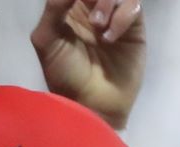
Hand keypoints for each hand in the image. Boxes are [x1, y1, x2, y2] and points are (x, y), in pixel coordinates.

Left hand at [32, 0, 144, 131]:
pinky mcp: (133, 24)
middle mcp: (90, 8)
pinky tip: (111, 38)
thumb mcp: (46, 41)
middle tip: (91, 18)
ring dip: (106, 2)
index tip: (73, 2)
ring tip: (98, 26)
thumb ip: (53, 8)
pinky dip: (122, 17)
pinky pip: (133, 5)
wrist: (92, 103)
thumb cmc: (64, 74)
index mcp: (66, 9)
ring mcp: (113, 15)